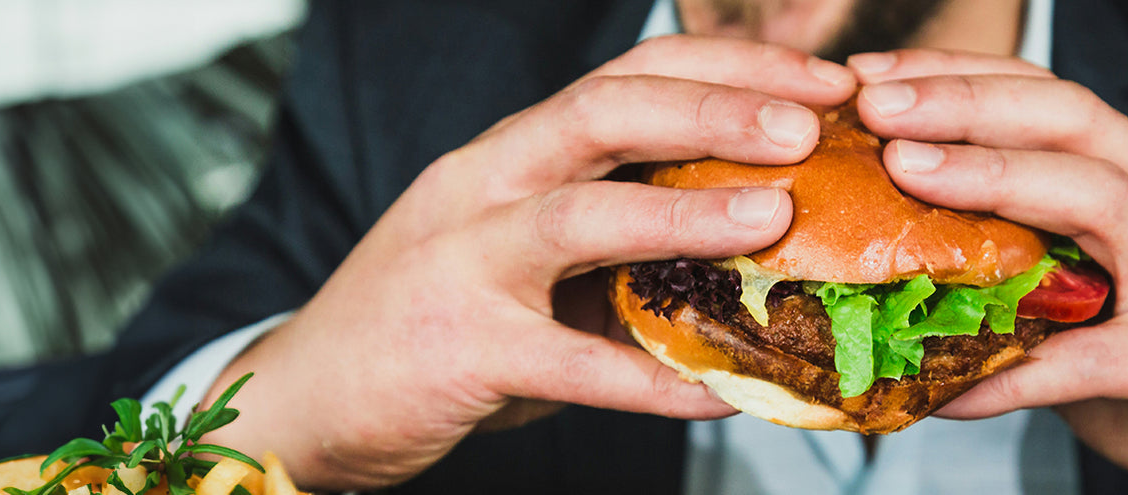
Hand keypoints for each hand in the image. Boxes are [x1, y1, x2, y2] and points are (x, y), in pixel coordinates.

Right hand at [197, 36, 856, 489]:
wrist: (306, 397)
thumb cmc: (435, 318)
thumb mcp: (523, 251)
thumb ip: (615, 234)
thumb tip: (755, 237)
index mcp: (513, 152)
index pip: (628, 76)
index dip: (730, 70)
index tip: (820, 85)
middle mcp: (485, 185)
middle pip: (606, 112)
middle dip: (716, 108)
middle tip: (811, 123)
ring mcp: (464, 262)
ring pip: (581, 216)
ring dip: (686, 211)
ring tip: (775, 217)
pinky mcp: (459, 350)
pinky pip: (570, 363)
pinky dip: (650, 380)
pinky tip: (721, 394)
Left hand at [851, 50, 1127, 493]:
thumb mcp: (1117, 314)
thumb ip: (1040, 289)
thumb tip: (922, 286)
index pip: (1061, 102)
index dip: (968, 80)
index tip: (878, 81)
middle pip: (1074, 119)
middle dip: (967, 99)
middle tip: (873, 103)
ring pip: (1095, 195)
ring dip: (990, 175)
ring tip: (904, 172)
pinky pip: (1089, 357)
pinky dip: (1012, 372)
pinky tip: (946, 389)